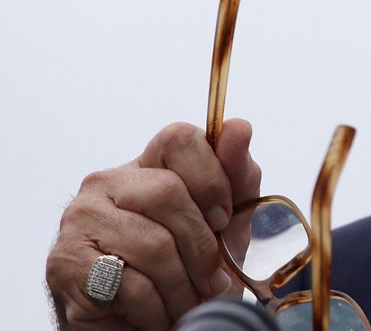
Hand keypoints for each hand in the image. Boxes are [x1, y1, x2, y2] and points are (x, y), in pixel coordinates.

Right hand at [46, 119, 261, 329]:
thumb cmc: (187, 271)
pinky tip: (153, 314)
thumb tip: (239, 127)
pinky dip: (154, 309)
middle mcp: (106, 183)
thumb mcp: (227, 225)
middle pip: (168, 192)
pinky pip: (130, 284)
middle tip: (211, 282)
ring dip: (182, 288)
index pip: (179, 138)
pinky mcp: (65, 263)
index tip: (223, 218)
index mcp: (147, 165)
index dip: (212, 179)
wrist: (142, 326)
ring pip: (153, 244)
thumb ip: (237, 176)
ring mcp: (80, 219)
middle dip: (202, 248)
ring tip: (184, 305)